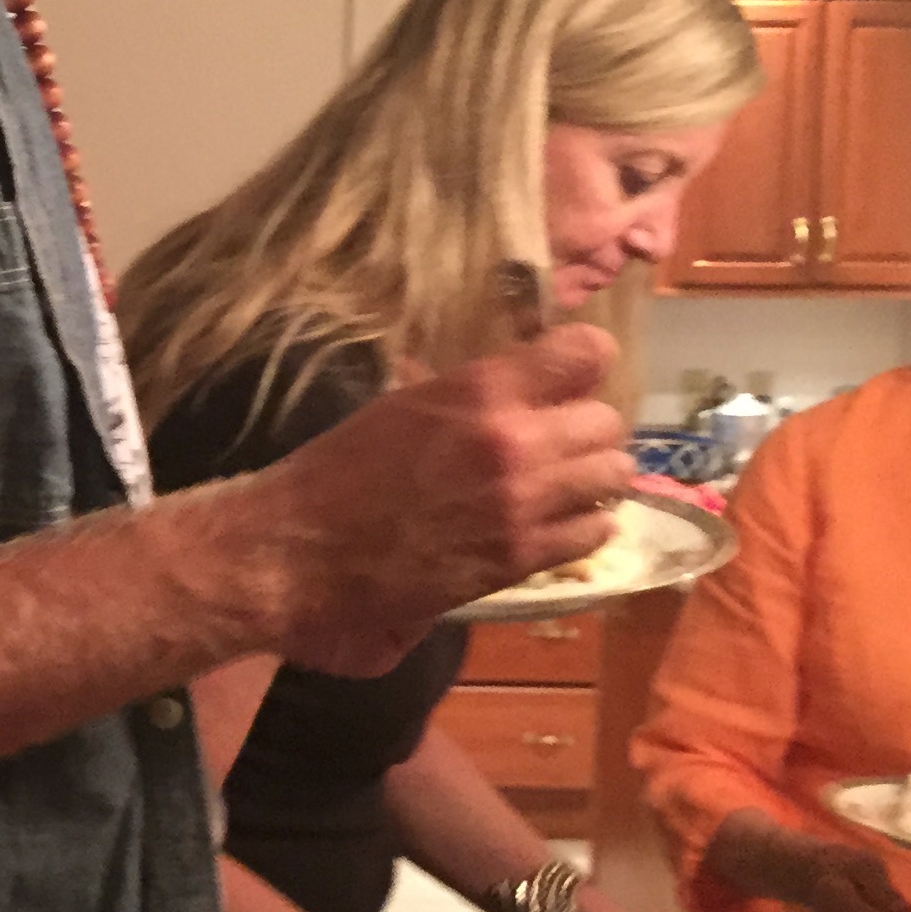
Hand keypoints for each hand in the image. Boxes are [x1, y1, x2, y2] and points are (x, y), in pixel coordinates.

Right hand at [235, 325, 634, 675]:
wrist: (299, 551)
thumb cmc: (337, 472)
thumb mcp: (404, 405)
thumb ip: (471, 395)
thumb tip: (515, 383)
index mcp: (480, 391)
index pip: (586, 353)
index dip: (583, 364)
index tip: (565, 381)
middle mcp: (514, 443)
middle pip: (606, 422)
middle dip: (584, 431)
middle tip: (557, 445)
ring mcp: (523, 504)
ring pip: (612, 478)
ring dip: (591, 481)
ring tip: (562, 489)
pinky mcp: (520, 558)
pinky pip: (593, 534)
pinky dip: (582, 528)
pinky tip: (553, 526)